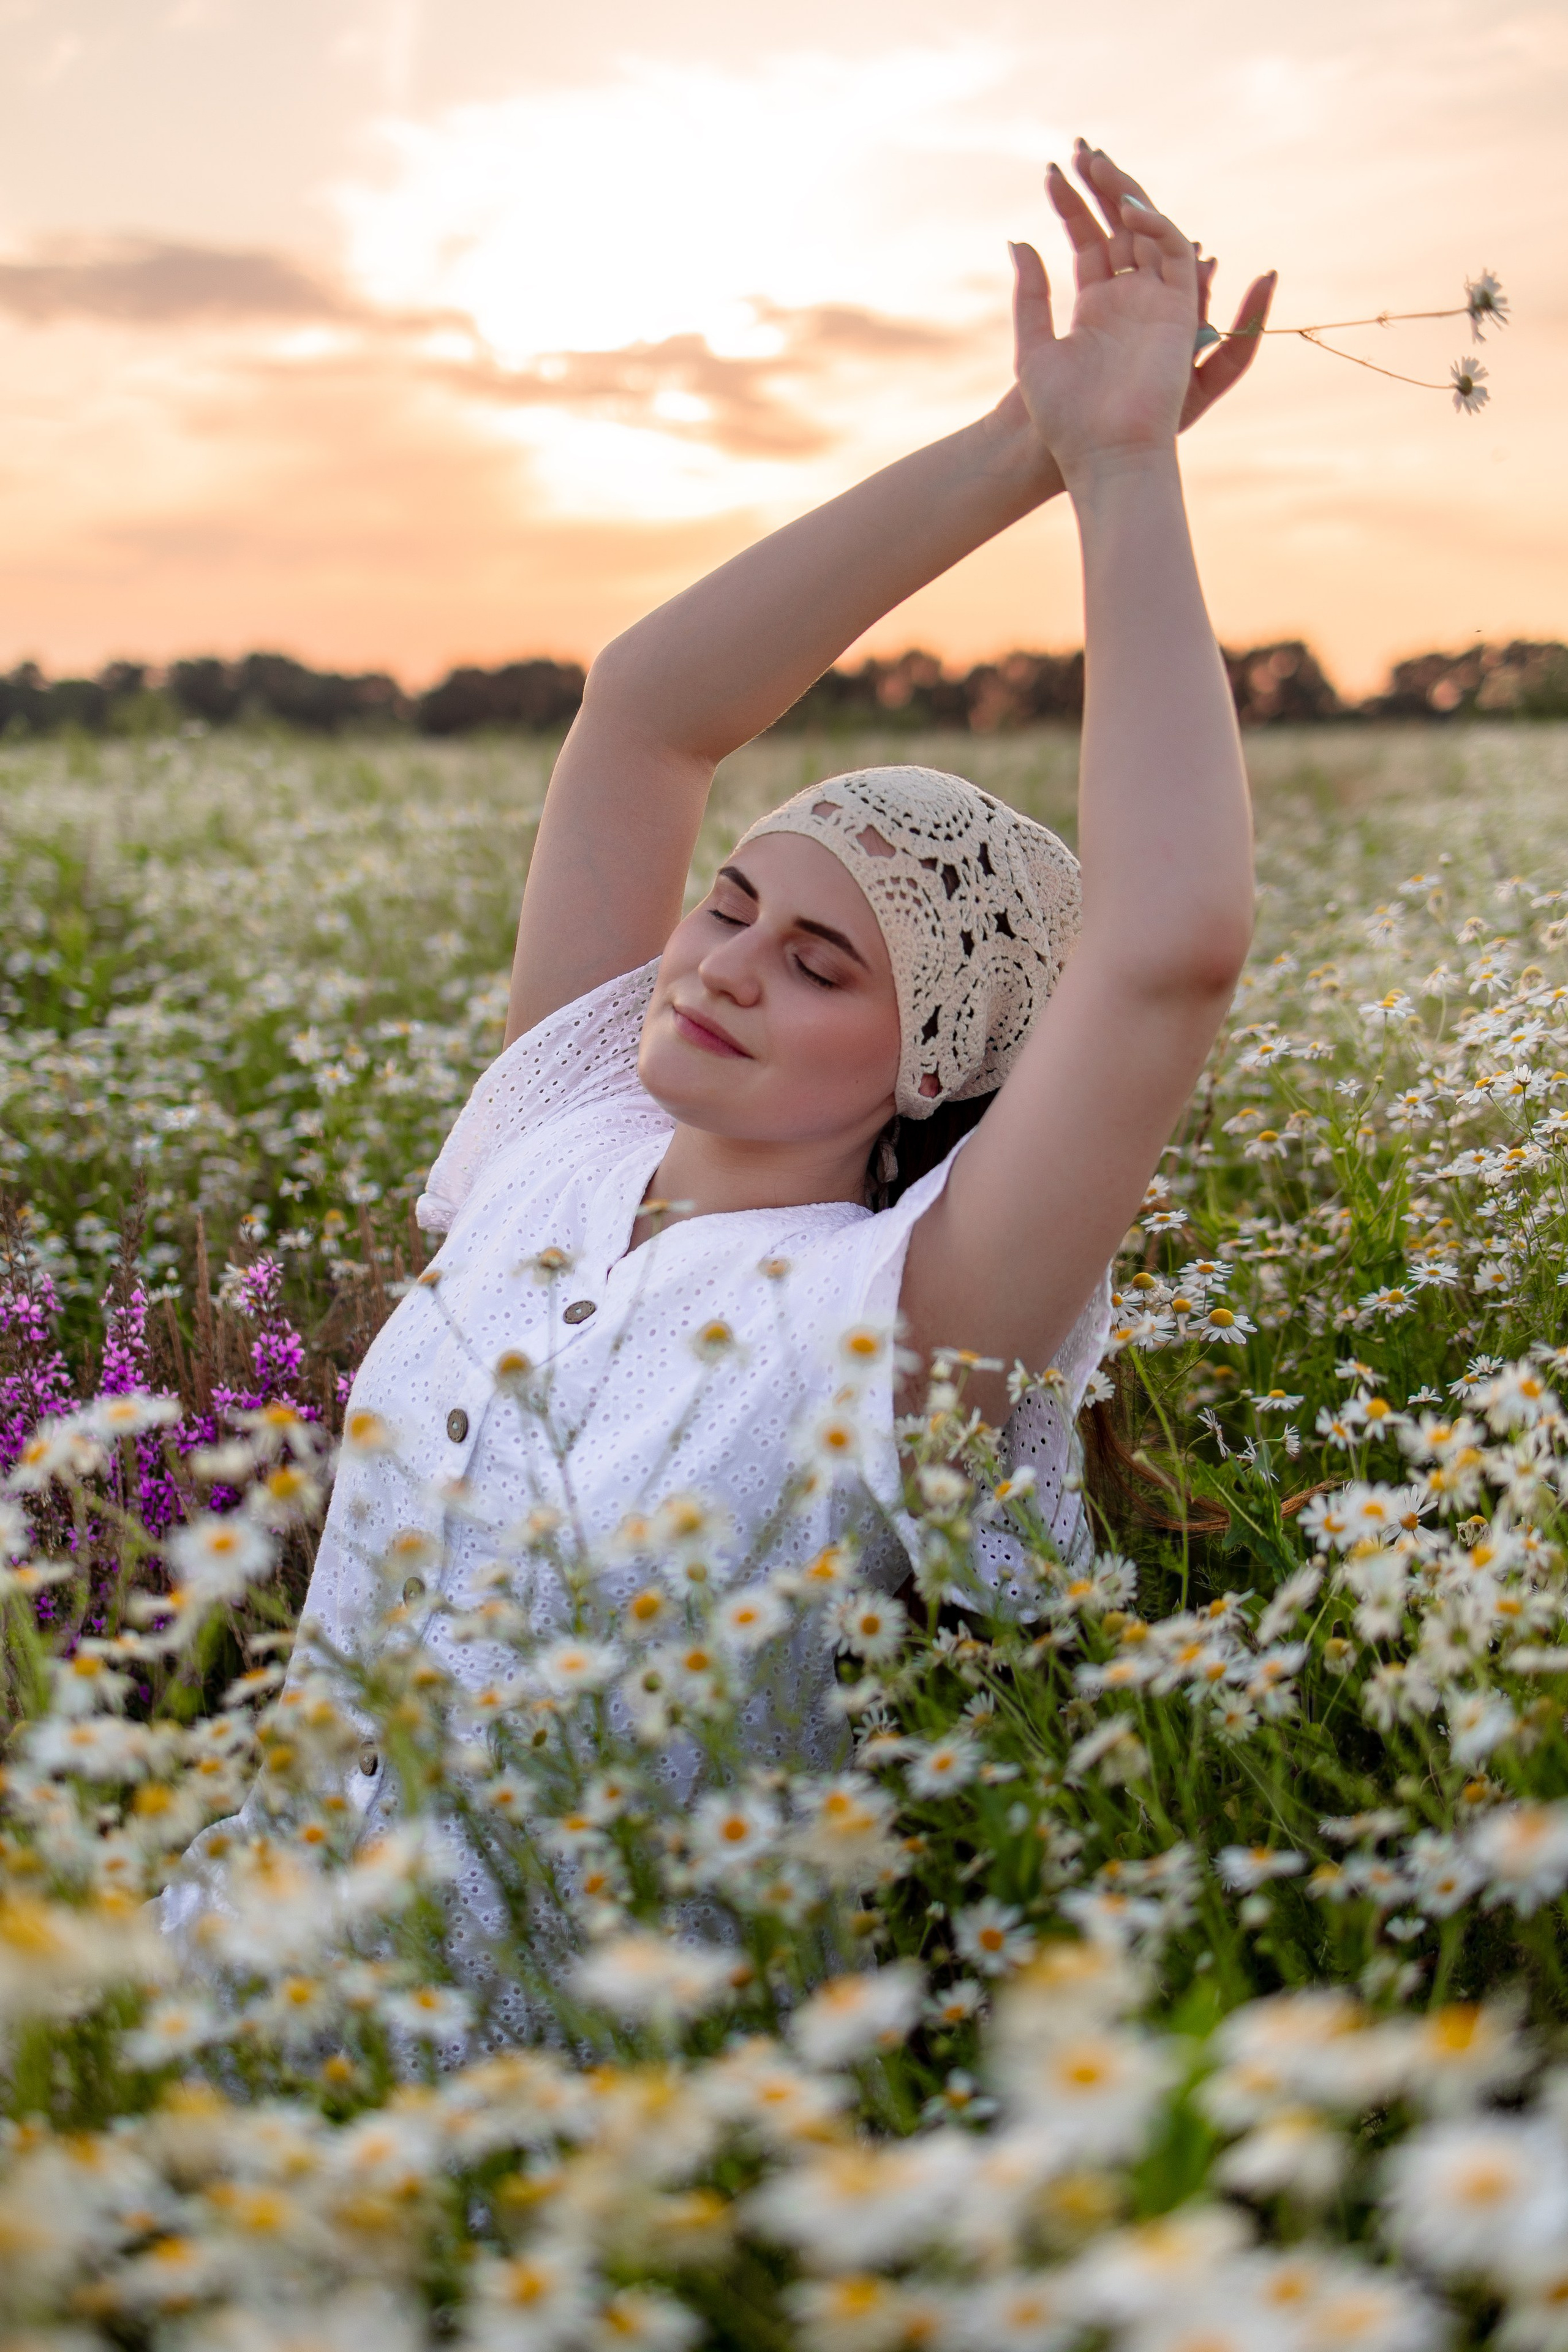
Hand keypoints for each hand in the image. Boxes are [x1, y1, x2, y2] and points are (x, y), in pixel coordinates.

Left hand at [1009, 142, 1275, 482]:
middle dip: (1102, 186)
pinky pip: (1173, 256)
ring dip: (1126, 194)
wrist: (1097, 453)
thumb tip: (1019, 240)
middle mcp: (1128, 300)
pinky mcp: (1178, 311)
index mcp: (1095, 308)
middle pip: (1119, 227)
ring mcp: (1155, 302)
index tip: (1050, 171)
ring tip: (1097, 162)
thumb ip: (1030, 295)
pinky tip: (1126, 208)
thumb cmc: (1061, 418)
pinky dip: (1156, 227)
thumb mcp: (1032, 350)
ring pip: (1147, 232)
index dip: (1071, 204)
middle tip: (1080, 147)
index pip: (1087, 240)